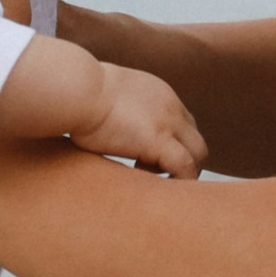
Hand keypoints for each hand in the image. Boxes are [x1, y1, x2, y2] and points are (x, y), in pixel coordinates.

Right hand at [68, 63, 207, 178]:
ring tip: (152, 181)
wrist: (77, 88)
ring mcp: (168, 123)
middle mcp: (171, 106)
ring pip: (198, 154)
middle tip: (152, 173)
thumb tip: (97, 118)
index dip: (171, 144)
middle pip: (196, 138)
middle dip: (181, 159)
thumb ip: (114, 108)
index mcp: (158, 94)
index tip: (147, 158)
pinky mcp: (159, 141)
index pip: (182, 122)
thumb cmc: (77, 93)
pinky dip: (178, 181)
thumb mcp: (105, 95)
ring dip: (182, 172)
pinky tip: (154, 188)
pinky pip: (185, 168)